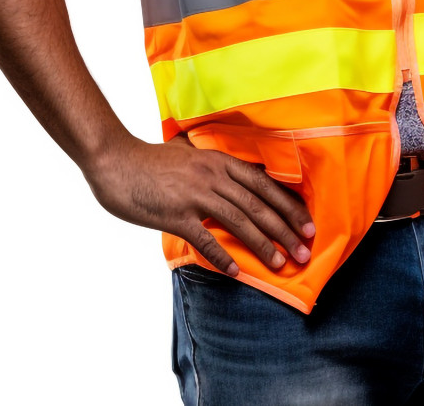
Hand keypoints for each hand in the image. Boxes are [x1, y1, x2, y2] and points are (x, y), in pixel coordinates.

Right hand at [83, 133, 315, 276]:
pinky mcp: (175, 213)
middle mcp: (213, 175)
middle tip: (305, 251)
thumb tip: (231, 170)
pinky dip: (222, 255)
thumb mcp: (189, 152)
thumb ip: (211, 161)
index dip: (289, 205)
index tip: (308, 224)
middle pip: (258, 204)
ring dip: (263, 244)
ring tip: (281, 263)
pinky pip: (204, 237)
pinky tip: (236, 272)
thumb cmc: (151, 160)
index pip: (264, 184)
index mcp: (219, 161)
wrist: (116, 161)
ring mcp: (195, 194)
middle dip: (286, 229)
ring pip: (239, 220)